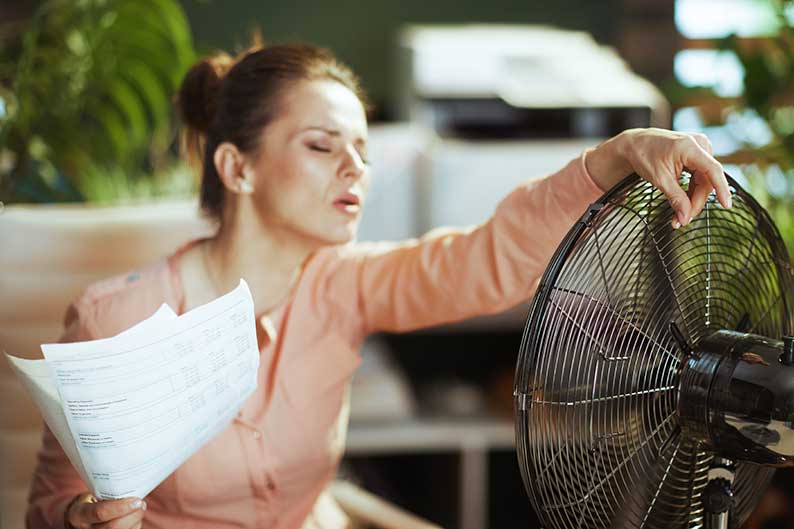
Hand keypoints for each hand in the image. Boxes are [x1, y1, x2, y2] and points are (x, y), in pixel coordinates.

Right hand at [65, 493, 145, 528]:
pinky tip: (134, 518)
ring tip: (139, 509)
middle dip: (132, 515)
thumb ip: (105, 494)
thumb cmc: (87, 504)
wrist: (76, 521)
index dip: (121, 507)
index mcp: (80, 514)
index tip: (136, 501)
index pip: (100, 512)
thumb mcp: (88, 497)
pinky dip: (134, 526)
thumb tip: (130, 485)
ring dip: (136, 521)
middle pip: (113, 527)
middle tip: (141, 503)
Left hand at [585, 128, 731, 228]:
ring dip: (694, 199)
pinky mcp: (697, 154)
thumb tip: (685, 219)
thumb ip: (675, 198)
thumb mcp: (659, 179)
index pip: (712, 169)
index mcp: (689, 147)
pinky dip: (692, 190)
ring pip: (704, 180)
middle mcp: (699, 144)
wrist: (635, 144)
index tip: (726, 205)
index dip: (721, 188)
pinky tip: (683, 202)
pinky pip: (700, 176)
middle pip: (706, 180)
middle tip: (682, 220)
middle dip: (695, 202)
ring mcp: (699, 148)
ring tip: (679, 215)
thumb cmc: (644, 156)